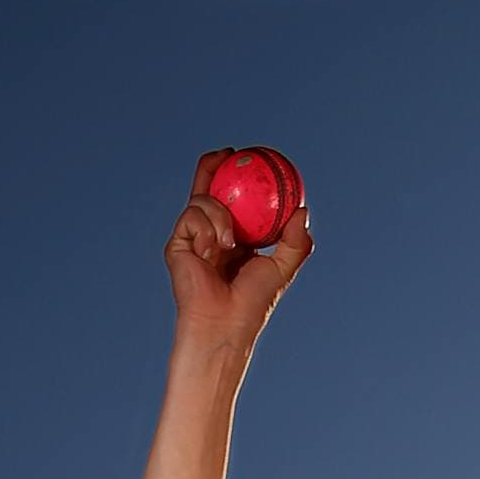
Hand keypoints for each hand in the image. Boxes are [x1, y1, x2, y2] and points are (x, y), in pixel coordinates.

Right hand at [165, 148, 313, 351]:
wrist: (224, 324)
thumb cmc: (251, 305)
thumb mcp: (281, 269)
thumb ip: (295, 242)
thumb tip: (303, 211)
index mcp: (233, 240)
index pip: (233, 202)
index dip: (238, 179)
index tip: (249, 161)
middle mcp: (210, 237)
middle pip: (207, 191)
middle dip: (213, 167)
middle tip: (228, 154)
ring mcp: (192, 241)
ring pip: (201, 200)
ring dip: (218, 213)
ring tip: (229, 242)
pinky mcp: (177, 246)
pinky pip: (191, 216)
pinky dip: (206, 227)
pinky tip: (212, 250)